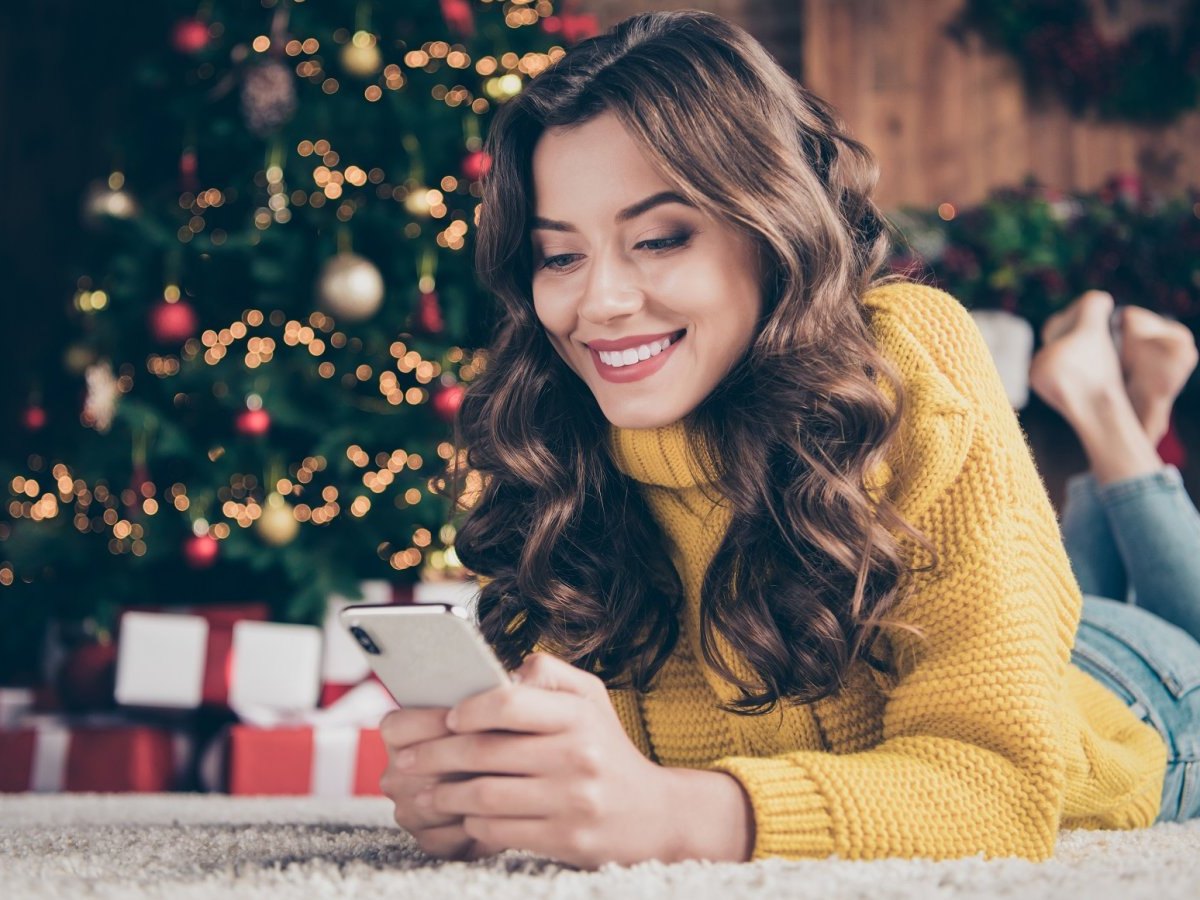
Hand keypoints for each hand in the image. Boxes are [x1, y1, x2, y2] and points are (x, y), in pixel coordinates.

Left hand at [382, 652, 680, 868]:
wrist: (652, 815)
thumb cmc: (606, 749)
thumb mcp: (591, 698)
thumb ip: (548, 673)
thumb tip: (500, 669)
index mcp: (578, 715)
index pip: (510, 703)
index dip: (469, 709)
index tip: (446, 717)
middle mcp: (578, 755)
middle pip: (486, 752)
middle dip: (435, 755)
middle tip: (405, 758)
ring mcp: (572, 800)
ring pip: (485, 796)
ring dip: (444, 794)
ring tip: (423, 790)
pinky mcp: (565, 840)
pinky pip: (499, 831)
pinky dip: (470, 823)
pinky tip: (460, 816)